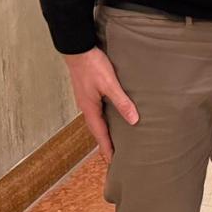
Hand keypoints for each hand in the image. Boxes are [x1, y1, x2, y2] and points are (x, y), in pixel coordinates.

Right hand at [64, 47, 137, 161]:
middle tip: (114, 155)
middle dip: (105, 143)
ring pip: (97, 120)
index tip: (112, 162)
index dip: (107, 148)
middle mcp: (86, 107)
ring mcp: (86, 99)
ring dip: (104, 130)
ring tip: (114, 139)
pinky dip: (104, 118)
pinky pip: (97, 110)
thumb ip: (122, 102)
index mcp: (90, 109)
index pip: (100, 134)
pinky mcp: (88, 92)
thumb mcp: (110, 84)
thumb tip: (133, 121)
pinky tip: (111, 116)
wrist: (78, 49)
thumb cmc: (93, 66)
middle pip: (97, 130)